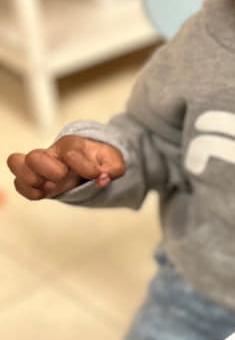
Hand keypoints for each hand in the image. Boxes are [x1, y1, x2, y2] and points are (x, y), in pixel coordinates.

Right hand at [6, 135, 124, 199]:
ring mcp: (40, 166)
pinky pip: (19, 183)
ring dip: (31, 179)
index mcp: (72, 145)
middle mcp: (52, 153)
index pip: (71, 153)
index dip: (85, 168)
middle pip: (34, 156)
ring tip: (49, 187)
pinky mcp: (35, 179)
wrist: (91, 164)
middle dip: (48, 171)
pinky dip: (28, 191)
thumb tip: (102, 179)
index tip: (96, 175)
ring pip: (16, 163)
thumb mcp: (113, 162)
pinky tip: (44, 194)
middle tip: (62, 178)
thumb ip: (113, 169)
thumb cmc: (99, 161)